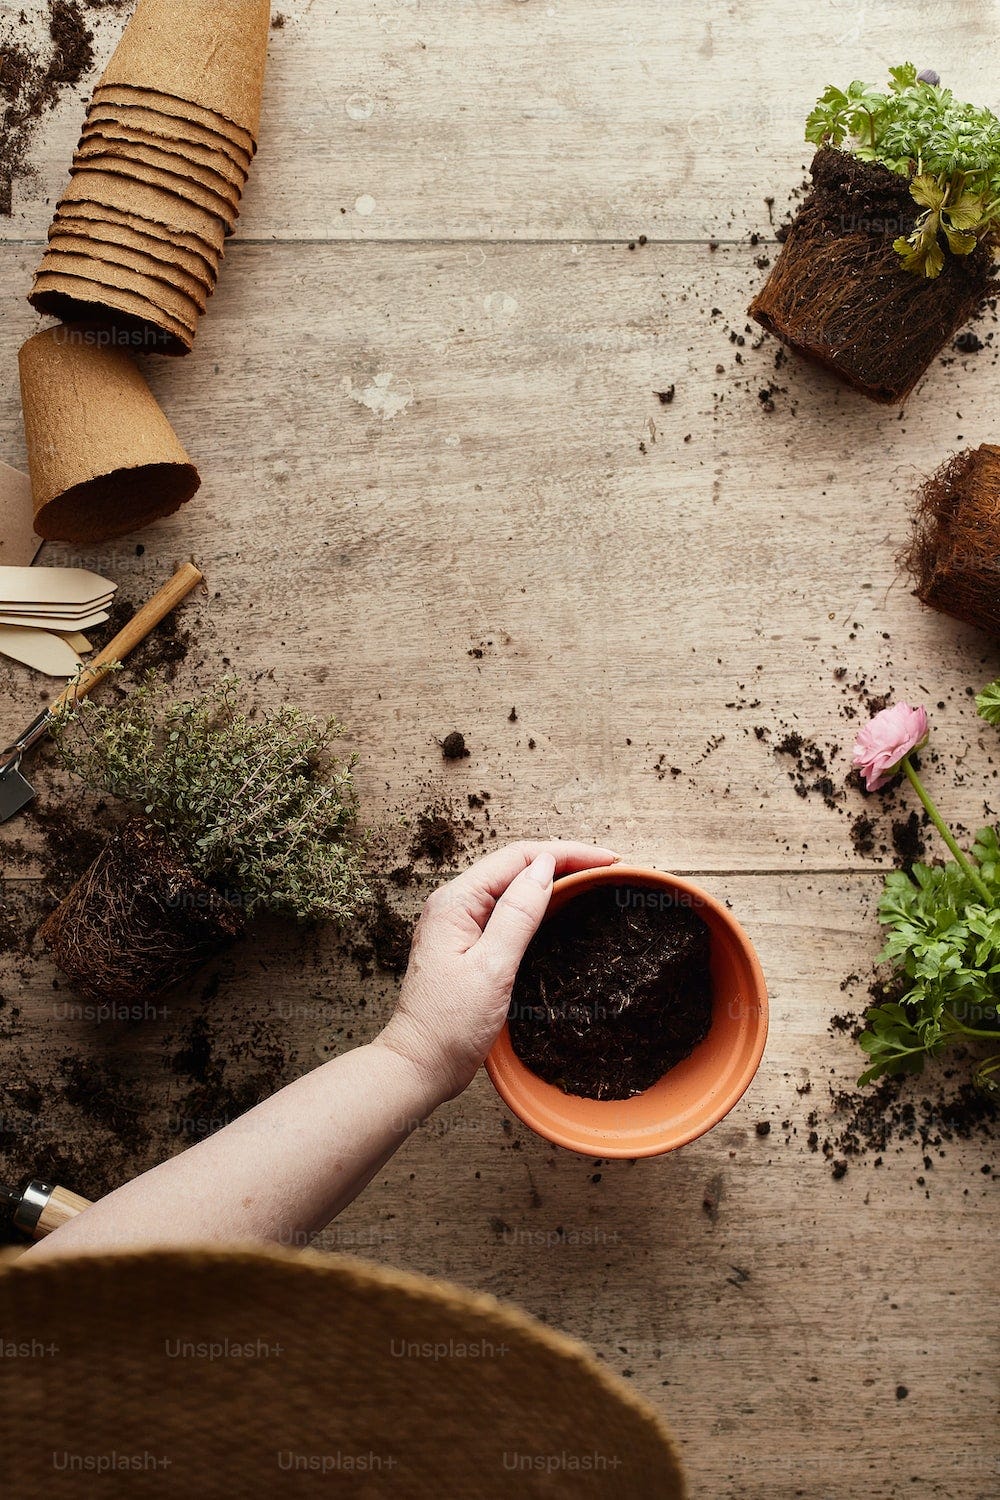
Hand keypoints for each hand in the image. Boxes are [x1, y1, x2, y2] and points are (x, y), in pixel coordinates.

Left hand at [377, 841, 619, 1102]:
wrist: (419, 1065)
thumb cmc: (449, 1024)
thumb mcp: (491, 968)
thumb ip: (518, 915)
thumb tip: (543, 868)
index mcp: (456, 902)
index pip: (518, 857)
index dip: (566, 853)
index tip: (606, 859)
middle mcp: (454, 905)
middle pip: (515, 865)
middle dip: (562, 860)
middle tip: (607, 866)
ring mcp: (459, 924)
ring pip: (512, 886)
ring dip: (551, 878)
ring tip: (591, 878)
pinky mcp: (467, 944)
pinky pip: (506, 910)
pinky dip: (537, 902)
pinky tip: (558, 907)